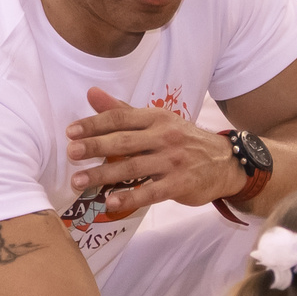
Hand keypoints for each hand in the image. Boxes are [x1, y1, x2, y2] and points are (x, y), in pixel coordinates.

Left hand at [66, 85, 243, 220]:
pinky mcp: (180, 184)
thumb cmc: (183, 140)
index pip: (121, 117)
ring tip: (79, 182)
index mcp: (157, 118)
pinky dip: (130, 197)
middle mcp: (165, 137)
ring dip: (103, 175)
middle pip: (124, 141)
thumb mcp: (158, 120)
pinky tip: (111, 202)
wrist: (225, 162)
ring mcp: (173, 161)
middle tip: (71, 154)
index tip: (71, 132)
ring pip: (132, 168)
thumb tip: (91, 93)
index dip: (94, 124)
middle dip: (95, 147)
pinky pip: (151, 192)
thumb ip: (123, 110)